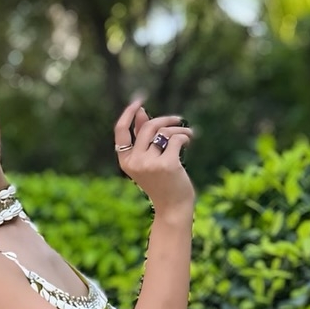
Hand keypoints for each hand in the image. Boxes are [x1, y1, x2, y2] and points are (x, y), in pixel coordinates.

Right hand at [113, 97, 194, 215]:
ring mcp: (150, 164)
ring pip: (164, 132)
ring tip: (187, 134)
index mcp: (125, 161)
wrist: (173, 207)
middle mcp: (135, 162)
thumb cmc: (162, 182)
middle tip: (178, 120)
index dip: (128, 113)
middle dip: (165, 120)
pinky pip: (176, 139)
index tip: (139, 101)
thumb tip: (140, 111)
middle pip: (148, 127)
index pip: (120, 131)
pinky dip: (185, 136)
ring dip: (179, 129)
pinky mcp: (167, 165)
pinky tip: (189, 141)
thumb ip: (142, 137)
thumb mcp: (148, 159)